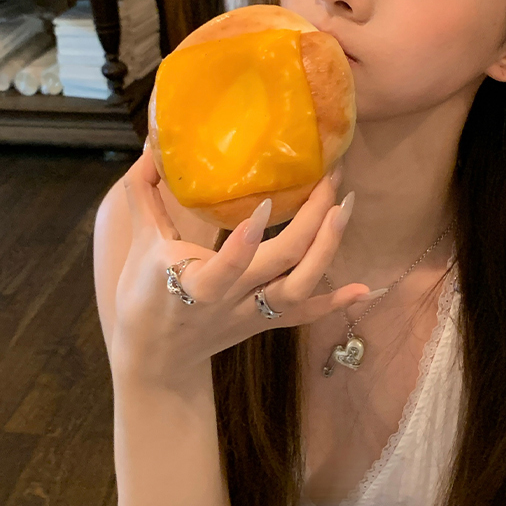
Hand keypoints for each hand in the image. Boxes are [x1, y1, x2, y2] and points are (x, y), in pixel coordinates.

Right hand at [108, 148, 375, 388]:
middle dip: (310, 222)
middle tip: (329, 179)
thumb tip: (151, 146)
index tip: (268, 205)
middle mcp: (228, 301)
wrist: (155, 359)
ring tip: (345, 208)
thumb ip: (144, 194)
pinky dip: (335, 303)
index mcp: (191, 283)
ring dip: (327, 249)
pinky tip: (366, 289)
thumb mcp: (139, 245)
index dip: (244, 243)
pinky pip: (305, 316)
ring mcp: (252, 313)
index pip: (222, 268)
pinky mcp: (265, 323)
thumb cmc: (142, 297)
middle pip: (278, 264)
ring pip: (298, 288)